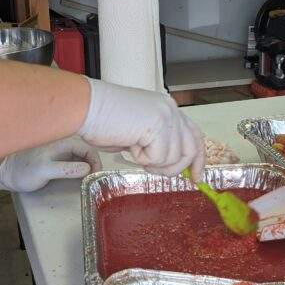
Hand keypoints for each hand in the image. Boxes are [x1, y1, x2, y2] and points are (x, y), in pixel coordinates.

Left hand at [0, 137, 101, 192]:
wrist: (8, 174)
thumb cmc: (24, 171)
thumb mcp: (45, 171)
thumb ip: (66, 169)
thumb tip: (87, 169)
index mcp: (62, 142)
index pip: (88, 149)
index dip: (96, 162)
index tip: (98, 176)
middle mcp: (64, 145)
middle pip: (87, 152)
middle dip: (95, 164)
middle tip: (96, 180)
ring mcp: (62, 152)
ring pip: (82, 157)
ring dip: (89, 167)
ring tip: (91, 181)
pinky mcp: (59, 160)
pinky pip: (76, 162)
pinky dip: (82, 169)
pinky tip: (82, 178)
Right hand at [78, 79, 204, 180]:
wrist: (86, 108)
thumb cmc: (102, 120)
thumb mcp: (138, 132)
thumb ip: (156, 142)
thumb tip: (167, 163)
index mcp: (167, 108)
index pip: (194, 134)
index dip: (198, 157)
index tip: (197, 176)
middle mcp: (171, 109)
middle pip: (192, 147)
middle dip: (181, 168)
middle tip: (166, 176)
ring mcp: (166, 117)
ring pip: (174, 157)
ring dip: (154, 163)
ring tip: (135, 152)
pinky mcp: (158, 126)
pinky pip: (159, 157)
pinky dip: (142, 159)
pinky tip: (129, 146)